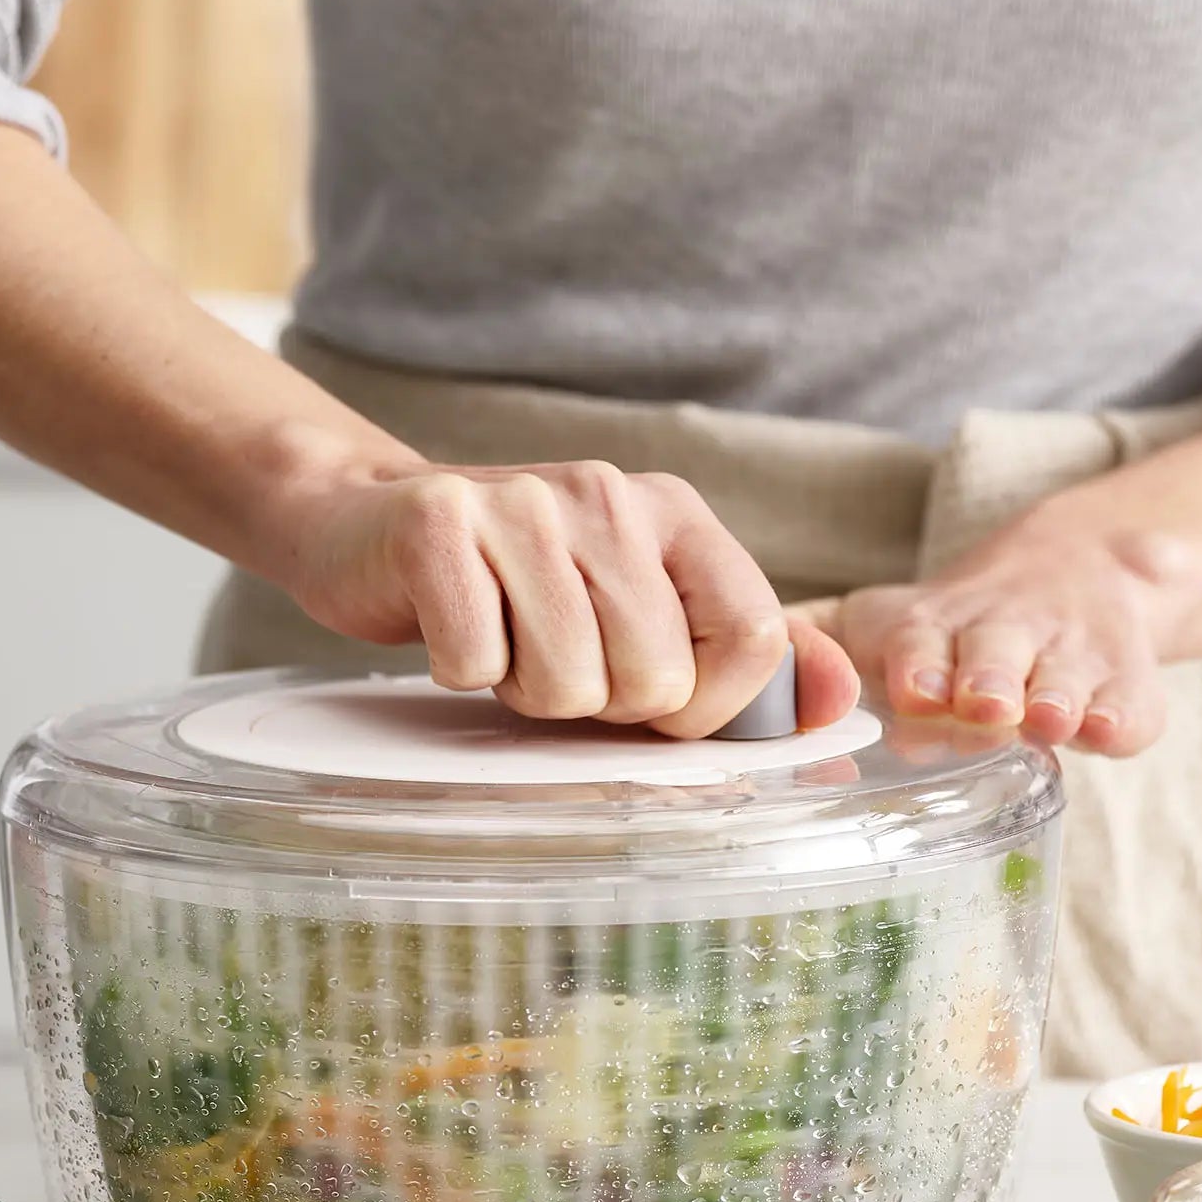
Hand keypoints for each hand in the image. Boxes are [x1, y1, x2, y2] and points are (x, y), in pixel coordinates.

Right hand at [263, 443, 860, 738]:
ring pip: (566, 681)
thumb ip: (738, 654)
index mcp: (674, 512)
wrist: (362, 520)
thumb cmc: (508, 588)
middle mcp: (609, 494)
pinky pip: (473, 663)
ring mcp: (522, 504)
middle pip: (654, 679)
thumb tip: (839, 701)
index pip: (755, 637)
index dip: (709, 708)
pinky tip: (449, 625)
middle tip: (549, 661)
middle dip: (596, 706)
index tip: (653, 707)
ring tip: (500, 643)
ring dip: (521, 693)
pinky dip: (457, 672)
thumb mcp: (631, 609)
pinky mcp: (438, 525)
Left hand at [797, 517, 1173, 753]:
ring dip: (1054, 697)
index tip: (914, 687)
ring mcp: (1068, 661)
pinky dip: (1120, 719)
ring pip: (1064, 679)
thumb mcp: (875, 618)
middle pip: (995, 655)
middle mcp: (1002, 637)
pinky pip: (1131, 707)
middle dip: (986, 679)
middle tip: (979, 703)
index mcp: (933, 627)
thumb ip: (806, 638)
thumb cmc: (947, 622)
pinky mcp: (1125, 687)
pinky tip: (1105, 729)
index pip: (922, 639)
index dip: (920, 661)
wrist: (1079, 569)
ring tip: (1046, 717)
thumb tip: (727, 672)